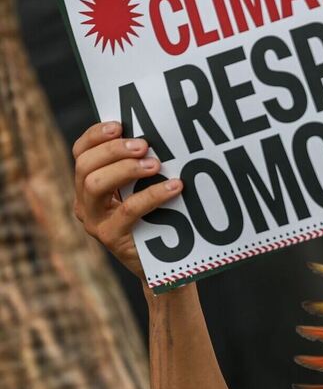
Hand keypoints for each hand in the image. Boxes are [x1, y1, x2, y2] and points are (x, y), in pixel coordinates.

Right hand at [72, 121, 182, 280]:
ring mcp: (95, 221)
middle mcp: (86, 202)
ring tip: (155, 165)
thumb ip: (141, 167)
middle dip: (113, 150)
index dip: (96, 136)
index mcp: (89, 184)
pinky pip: (127, 211)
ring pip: (95, 185)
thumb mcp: (144, 189)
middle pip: (85, 166)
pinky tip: (174, 187)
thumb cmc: (158, 218)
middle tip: (144, 145)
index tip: (119, 125)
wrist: (165, 263)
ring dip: (125, 169)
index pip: (81, 152)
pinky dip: (152, 195)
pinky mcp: (111, 238)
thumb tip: (158, 135)